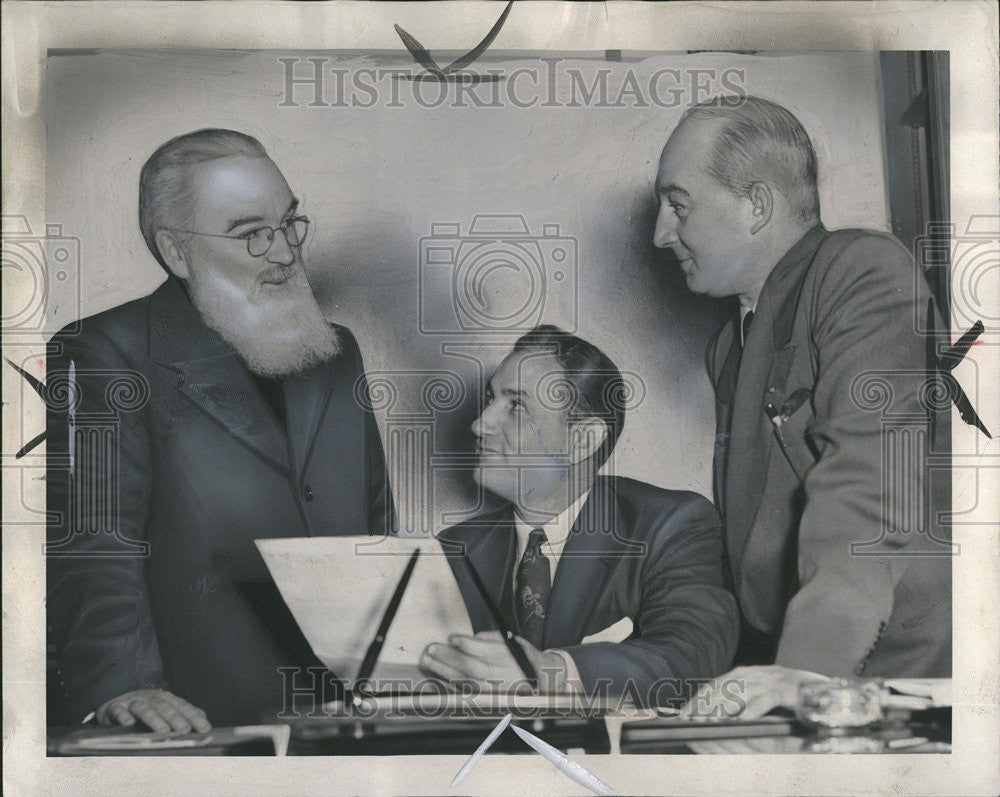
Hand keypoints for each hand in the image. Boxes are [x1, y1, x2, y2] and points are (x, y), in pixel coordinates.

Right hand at [95, 689, 210, 732]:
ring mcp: (132, 702)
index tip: (205, 728)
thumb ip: (182, 714)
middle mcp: (150, 698)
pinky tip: (129, 724)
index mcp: (164, 698)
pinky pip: (118, 711)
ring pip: (144, 708)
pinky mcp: (114, 708)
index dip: (194, 716)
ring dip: (154, 719)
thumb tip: (204, 721)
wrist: (113, 704)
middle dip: (176, 718)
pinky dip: (123, 716)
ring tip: (163, 731)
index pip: (182, 706)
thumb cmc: (143, 711)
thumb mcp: (163, 710)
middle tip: (185, 730)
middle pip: (165, 706)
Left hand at [420, 631, 567, 692]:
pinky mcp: (489, 698)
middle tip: (431, 648)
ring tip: (428, 660)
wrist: (540, 680)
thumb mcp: (511, 641)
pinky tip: (439, 674)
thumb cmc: (522, 656)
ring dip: (444, 670)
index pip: (482, 651)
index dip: (465, 644)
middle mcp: (500, 675)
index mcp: (507, 657)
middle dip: (448, 657)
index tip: (451, 637)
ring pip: (465, 680)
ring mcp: (494, 689)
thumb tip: (466, 639)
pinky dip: (452, 681)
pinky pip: (467, 689)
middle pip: (470, 666)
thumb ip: (489, 639)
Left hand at [679, 665, 829, 719]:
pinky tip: (742, 721)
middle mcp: (756, 673)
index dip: (698, 700)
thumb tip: (713, 718)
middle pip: (722, 687)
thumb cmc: (789, 698)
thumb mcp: (759, 699)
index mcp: (746, 674)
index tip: (683, 715)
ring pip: (740, 691)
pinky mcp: (788, 689)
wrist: (825, 690)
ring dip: (723, 707)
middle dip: (704, 704)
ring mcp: (772, 679)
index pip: (715, 685)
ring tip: (709, 721)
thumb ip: (739, 705)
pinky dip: (754, 709)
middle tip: (691, 720)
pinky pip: (767, 698)